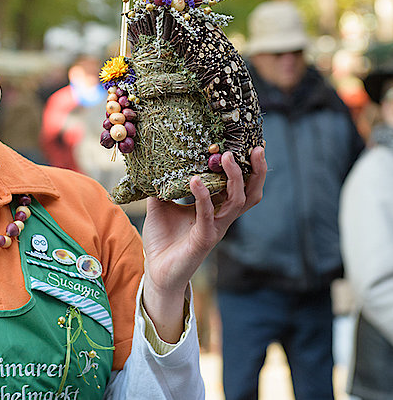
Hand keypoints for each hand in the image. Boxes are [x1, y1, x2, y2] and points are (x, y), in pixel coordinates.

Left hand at [141, 146, 266, 341]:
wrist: (156, 270)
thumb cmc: (162, 238)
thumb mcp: (160, 203)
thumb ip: (163, 183)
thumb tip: (156, 159)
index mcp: (216, 208)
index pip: (238, 185)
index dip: (249, 167)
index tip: (251, 143)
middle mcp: (221, 218)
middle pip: (250, 193)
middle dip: (257, 171)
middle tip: (256, 148)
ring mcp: (215, 229)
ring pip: (237, 202)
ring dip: (234, 178)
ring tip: (226, 157)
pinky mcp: (203, 239)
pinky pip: (208, 215)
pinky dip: (203, 196)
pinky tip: (196, 180)